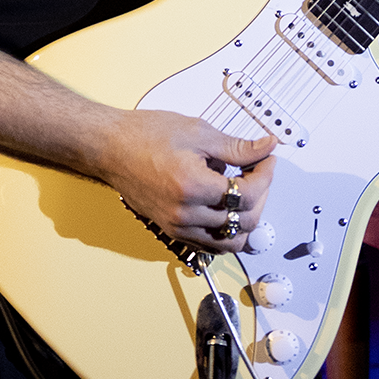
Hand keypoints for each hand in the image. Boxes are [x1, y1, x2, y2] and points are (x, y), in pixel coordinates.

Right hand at [93, 108, 276, 251]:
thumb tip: (266, 147)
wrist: (111, 147)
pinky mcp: (173, 231)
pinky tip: (227, 206)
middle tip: (258, 171)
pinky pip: (210, 245)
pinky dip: (226, 231)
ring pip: (229, 243)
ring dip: (246, 220)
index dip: (266, 174)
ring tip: (244, 192)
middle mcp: (186, 214)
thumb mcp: (198, 133)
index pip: (248, 194)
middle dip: (261, 195)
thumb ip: (237, 147)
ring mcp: (178, 227)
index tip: (267, 159)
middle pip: (244, 222)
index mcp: (193, 187)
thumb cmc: (144, 137)